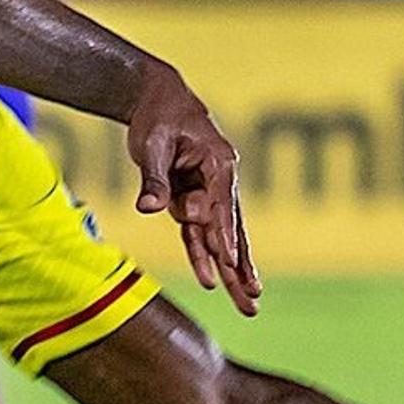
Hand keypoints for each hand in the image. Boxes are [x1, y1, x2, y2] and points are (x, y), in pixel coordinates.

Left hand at [125, 65, 258, 314]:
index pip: (222, 205)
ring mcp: (207, 194)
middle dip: (242, 267)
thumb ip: (154, 178)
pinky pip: (198, 234)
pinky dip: (203, 256)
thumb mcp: (152, 143)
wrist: (156, 100)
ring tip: (248, 303)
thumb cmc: (157, 117)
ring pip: (220, 238)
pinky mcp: (191, 201)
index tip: (231, 261)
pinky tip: (213, 281)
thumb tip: (150, 208)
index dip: (225, 234)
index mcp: (219, 162)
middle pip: (232, 230)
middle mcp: (220, 182)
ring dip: (232, 271)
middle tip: (254, 298)